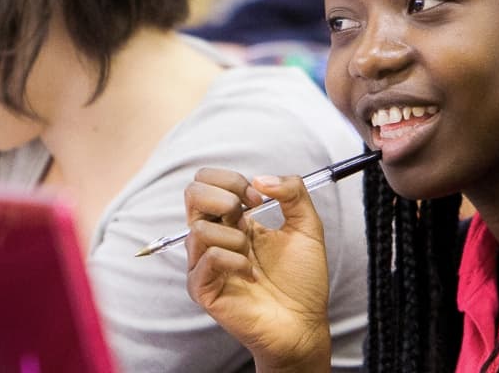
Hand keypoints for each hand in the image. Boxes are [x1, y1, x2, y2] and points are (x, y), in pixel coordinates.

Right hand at [184, 169, 333, 371]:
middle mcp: (214, 237)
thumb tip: (260, 178)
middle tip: (250, 215)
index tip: (259, 198)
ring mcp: (204, 263)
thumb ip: (292, 192)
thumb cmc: (302, 279)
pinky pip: (209, 258)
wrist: (304, 322)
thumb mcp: (307, 225)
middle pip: (191, 194)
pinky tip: (250, 275)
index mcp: (232, 220)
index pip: (208, 182)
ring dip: (235, 238)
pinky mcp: (202, 287)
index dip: (231, 179)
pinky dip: (235, 261)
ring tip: (252, 258)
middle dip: (225, 195)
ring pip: (199, 228)